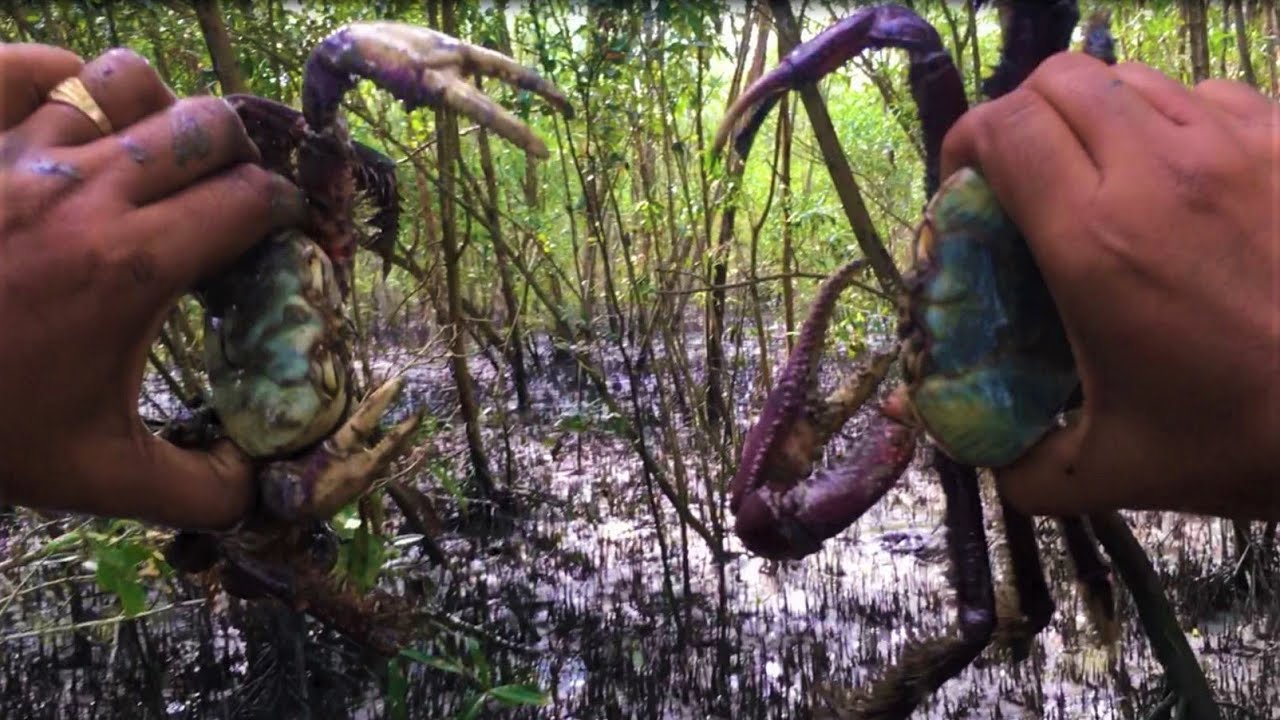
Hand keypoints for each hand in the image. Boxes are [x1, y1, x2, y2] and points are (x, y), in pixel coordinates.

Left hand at [0, 45, 305, 528]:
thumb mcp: (101, 476)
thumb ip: (200, 489)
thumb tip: (263, 490)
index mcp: (131, 268)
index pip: (249, 201)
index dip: (285, 211)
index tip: (283, 230)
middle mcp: (84, 196)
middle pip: (206, 125)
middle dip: (236, 156)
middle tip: (226, 193)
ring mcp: (16, 155)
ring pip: (124, 82)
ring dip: (157, 111)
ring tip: (151, 154)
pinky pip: (32, 67)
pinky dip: (66, 79)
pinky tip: (78, 122)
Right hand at [940, 52, 1279, 519]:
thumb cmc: (1237, 441)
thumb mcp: (1109, 472)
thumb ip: (1025, 469)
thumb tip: (986, 457)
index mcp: (1096, 241)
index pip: (1005, 129)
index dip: (967, 142)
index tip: (964, 184)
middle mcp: (1158, 171)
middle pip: (1060, 80)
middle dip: (1023, 116)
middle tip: (1024, 172)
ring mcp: (1234, 145)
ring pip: (1131, 79)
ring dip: (1097, 115)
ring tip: (1103, 172)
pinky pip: (1205, 95)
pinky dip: (1172, 121)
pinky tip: (1180, 178)